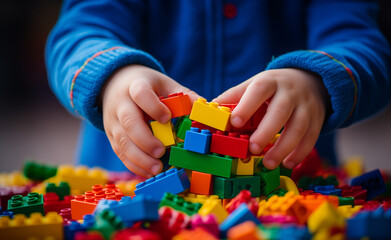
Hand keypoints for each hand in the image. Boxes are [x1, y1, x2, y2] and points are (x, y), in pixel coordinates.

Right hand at [101, 65, 199, 176]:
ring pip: (122, 141)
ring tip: (157, 169)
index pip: (141, 94)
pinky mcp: (111, 136)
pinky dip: (134, 164)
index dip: (153, 107)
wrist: (115, 85)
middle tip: (161, 152)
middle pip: (128, 121)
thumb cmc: (148, 87)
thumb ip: (184, 96)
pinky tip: (148, 172)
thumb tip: (203, 110)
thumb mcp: (165, 85)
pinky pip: (120, 152)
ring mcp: (112, 121)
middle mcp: (120, 104)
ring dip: (139, 158)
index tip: (167, 119)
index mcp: (135, 86)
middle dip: (145, 139)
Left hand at [214, 68, 329, 169]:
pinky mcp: (317, 119)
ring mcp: (306, 106)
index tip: (235, 122)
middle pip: (281, 111)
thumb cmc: (273, 87)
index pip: (259, 90)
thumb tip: (210, 109)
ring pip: (299, 127)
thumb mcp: (255, 84)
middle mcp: (290, 92)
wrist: (309, 80)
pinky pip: (311, 137)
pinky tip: (287, 163)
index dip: (247, 106)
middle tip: (252, 148)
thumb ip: (234, 96)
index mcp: (270, 81)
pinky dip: (300, 153)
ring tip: (268, 163)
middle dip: (267, 131)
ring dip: (283, 148)